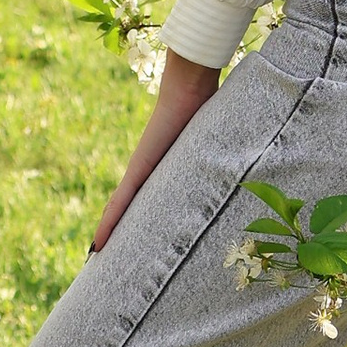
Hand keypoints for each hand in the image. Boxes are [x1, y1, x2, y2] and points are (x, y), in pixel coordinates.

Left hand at [90, 51, 217, 252]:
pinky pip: (120, 202)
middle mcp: (149, 173)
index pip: (147, 202)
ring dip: (109, 234)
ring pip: (120, 211)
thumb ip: (221, 158)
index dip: (139, 223)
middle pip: (129, 211)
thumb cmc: (206, 109)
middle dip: (120, 234)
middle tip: (107, 259)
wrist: (190, 88)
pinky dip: (109, 222)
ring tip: (96, 257)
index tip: (133, 245)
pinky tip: (97, 243)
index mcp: (165, 171)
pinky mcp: (138, 168)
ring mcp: (141, 171)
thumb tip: (250, 166)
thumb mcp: (213, 145)